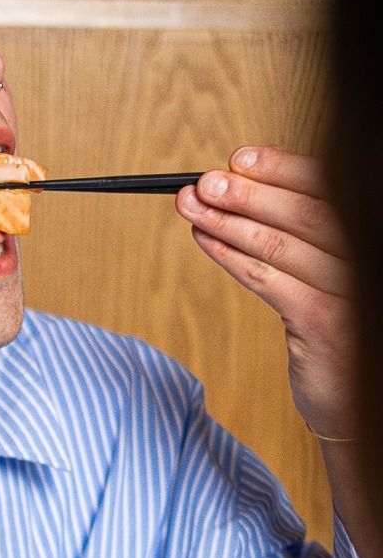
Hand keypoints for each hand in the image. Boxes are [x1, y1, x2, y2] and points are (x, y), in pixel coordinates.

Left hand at [176, 146, 356, 439]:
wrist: (358, 400)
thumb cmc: (340, 330)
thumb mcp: (329, 274)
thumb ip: (301, 235)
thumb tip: (244, 191)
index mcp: (367, 235)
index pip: (327, 188)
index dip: (281, 169)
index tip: (240, 157)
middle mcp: (367, 255)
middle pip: (304, 211)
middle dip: (247, 192)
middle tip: (202, 183)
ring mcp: (351, 287)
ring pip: (280, 244)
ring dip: (229, 223)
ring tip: (193, 209)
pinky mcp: (325, 320)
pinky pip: (269, 281)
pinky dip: (232, 258)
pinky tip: (206, 242)